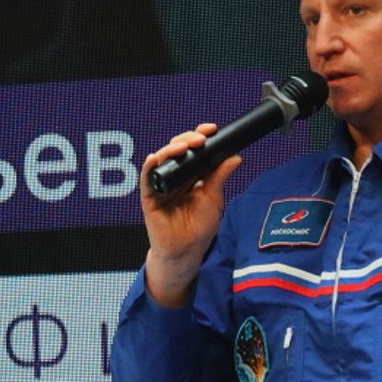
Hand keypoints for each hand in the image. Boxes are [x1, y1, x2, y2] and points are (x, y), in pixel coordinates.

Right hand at [140, 124, 241, 306]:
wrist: (187, 251)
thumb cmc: (199, 227)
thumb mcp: (214, 198)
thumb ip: (220, 177)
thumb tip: (234, 156)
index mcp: (191, 174)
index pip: (194, 149)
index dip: (201, 137)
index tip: (212, 130)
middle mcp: (176, 176)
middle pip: (178, 149)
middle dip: (188, 139)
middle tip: (201, 139)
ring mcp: (162, 184)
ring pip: (163, 158)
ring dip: (172, 149)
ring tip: (184, 146)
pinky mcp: (150, 196)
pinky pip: (147, 177)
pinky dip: (151, 166)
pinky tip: (155, 158)